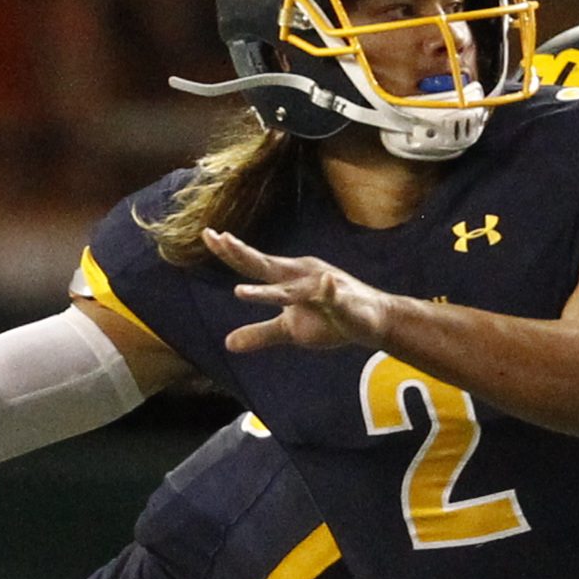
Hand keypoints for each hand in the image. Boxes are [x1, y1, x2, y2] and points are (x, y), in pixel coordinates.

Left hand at [206, 229, 393, 352]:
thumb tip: (227, 344)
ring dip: (267, 291)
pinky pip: (333, 296)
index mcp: (287, 279)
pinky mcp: (341, 302)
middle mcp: (300, 276)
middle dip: (242, 254)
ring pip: (290, 290)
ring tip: (241, 292)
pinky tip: (326, 283)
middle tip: (218, 239)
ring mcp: (321, 287)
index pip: (254, 264)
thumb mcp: (289, 330)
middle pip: (266, 266)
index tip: (208, 235)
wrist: (370, 322)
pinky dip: (329, 291)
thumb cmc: (330, 321)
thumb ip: (259, 334)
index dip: (231, 252)